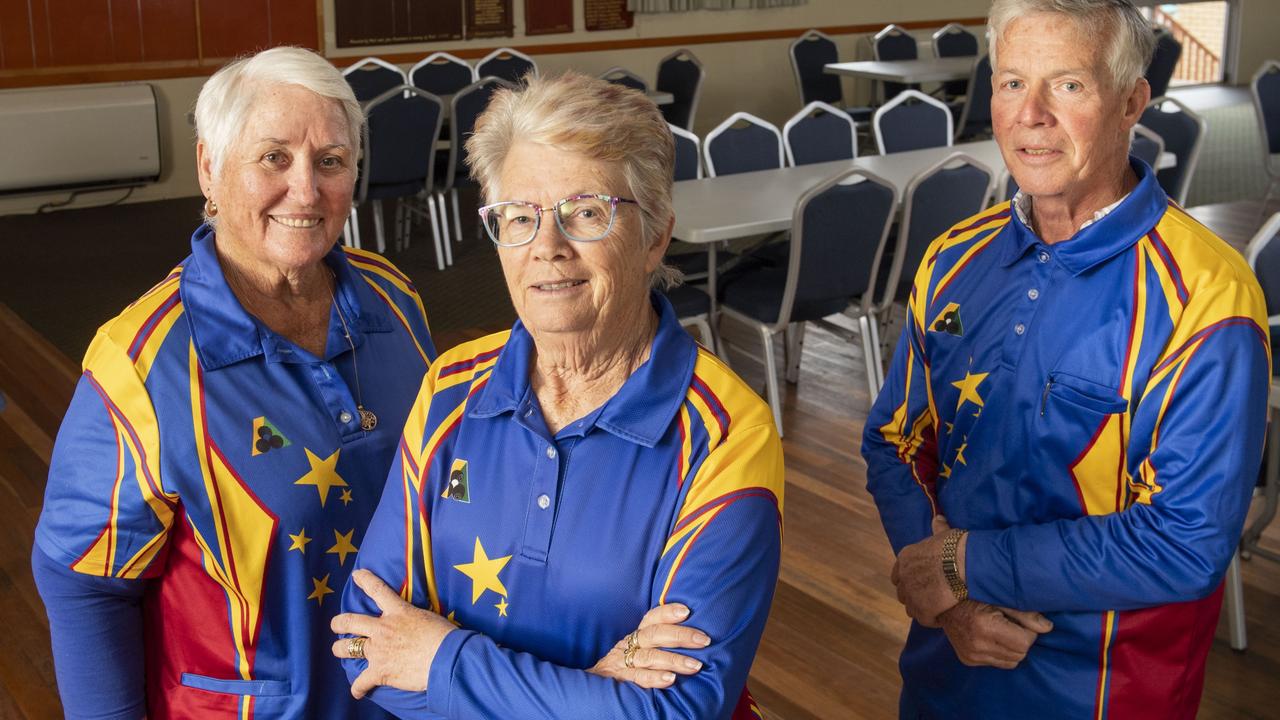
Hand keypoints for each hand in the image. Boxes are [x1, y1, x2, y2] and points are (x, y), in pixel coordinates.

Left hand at [331, 569, 455, 698]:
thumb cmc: (445, 637)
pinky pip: (361, 682)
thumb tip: (417, 625)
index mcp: (398, 611)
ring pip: (347, 648)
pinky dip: (358, 688)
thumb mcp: (428, 618)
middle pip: (350, 621)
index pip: (377, 590)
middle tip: (336, 625)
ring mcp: (378, 650)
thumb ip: (415, 619)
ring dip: (340, 650)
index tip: (357, 575)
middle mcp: (383, 628)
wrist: (446, 657)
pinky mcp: (380, 671)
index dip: (365, 580)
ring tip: (339, 650)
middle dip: (339, 623)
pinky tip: (358, 692)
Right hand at [588, 603, 710, 688]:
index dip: (667, 612)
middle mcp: (628, 646)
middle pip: (654, 635)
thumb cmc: (622, 669)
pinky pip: (637, 678)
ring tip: (695, 665)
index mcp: (635, 637)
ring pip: (649, 657)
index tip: (687, 611)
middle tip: (704, 640)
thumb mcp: (636, 652)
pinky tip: (671, 680)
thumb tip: (691, 639)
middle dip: (681, 636)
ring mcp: (622, 663)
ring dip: (674, 660)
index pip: (651, 619)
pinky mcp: (619, 681)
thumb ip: (656, 645)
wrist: (589, 687)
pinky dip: (654, 678)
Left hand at [891, 515, 963, 627]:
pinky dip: (934, 619)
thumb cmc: (956, 546)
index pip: (898, 574)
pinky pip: (925, 619)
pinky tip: (944, 615)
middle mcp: (903, 577)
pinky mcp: (922, 611)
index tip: (921, 580)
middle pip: (903, 592)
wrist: (964, 564)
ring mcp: (911, 595)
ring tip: (938, 607)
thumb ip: (938, 528)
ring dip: (923, 608)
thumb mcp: (944, 534)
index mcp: (905, 558)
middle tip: (931, 596)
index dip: (909, 578)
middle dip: (915, 594)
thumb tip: (938, 517)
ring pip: (912, 607)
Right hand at [938, 600, 1052, 668]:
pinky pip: (998, 663)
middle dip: (1022, 641)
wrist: (942, 602)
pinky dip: (1001, 653)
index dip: (1029, 632)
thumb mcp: (999, 598)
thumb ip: (1025, 614)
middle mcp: (977, 645)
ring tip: (1003, 632)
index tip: (1022, 621)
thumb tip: (1048, 628)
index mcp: (985, 627)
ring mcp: (971, 655)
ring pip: (1011, 662)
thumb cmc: (974, 595)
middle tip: (1013, 626)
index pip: (1024, 642)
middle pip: (1019, 654)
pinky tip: (993, 639)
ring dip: (1013, 648)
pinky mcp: (968, 660)